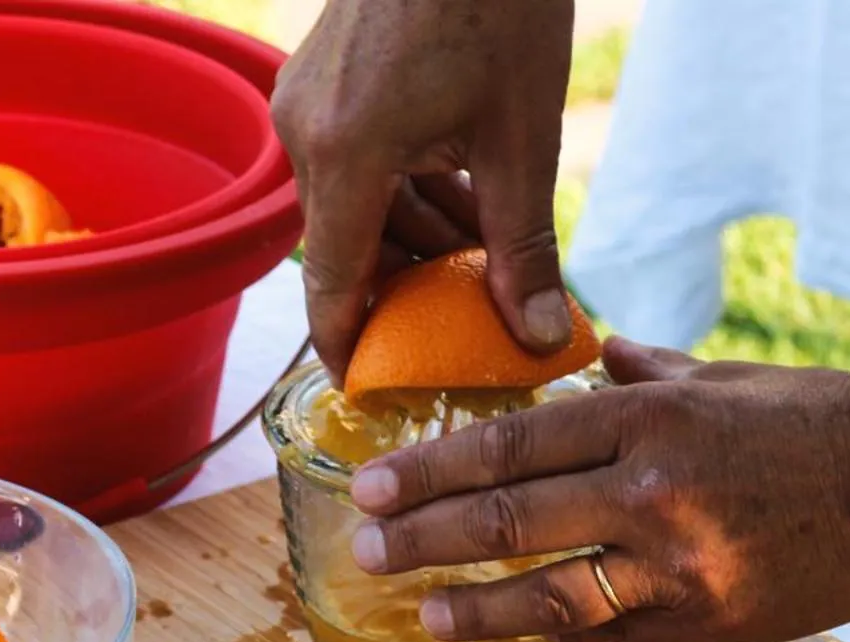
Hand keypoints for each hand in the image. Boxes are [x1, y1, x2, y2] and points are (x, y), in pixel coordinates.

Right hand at [271, 0, 574, 381]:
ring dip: (420, 244)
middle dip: (410, 296)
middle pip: (349, 249)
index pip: (332, 286)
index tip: (374, 394)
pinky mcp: (327, 76)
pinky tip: (474, 208)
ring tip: (491, 271)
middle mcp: (307, 131)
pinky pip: (360, 163)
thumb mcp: (522, 140)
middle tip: (468, 337)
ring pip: (359, 206)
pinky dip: (411, 194)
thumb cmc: (498, 5)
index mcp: (345, 155)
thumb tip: (543, 339)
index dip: (352, 349)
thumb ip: (524, 249)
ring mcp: (310, 98)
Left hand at [345, 339, 849, 641]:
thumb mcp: (730, 379)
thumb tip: (591, 357)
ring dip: (476, 607)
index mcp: (651, 419)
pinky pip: (618, 632)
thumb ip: (650, 374)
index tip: (377, 485)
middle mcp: (655, 491)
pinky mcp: (714, 624)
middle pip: (513, 521)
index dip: (435, 471)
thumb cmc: (829, 418)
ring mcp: (683, 566)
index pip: (513, 446)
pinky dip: (559, 637)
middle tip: (366, 551)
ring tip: (420, 615)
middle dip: (429, 539)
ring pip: (554, 595)